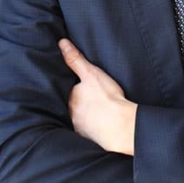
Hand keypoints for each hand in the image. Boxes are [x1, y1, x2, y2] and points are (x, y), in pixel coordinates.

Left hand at [59, 39, 136, 154]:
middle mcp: (70, 114)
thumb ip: (75, 59)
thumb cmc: (108, 99)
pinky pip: (87, 132)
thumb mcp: (91, 73)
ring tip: (94, 114)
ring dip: (84, 117)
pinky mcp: (88, 139)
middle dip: (77, 104)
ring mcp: (79, 128)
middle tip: (89, 101)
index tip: (82, 87)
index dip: (74, 88)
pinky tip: (99, 126)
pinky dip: (91, 129)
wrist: (122, 126)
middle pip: (72, 106)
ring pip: (79, 119)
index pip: (67, 91)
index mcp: (70, 98)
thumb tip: (62, 44)